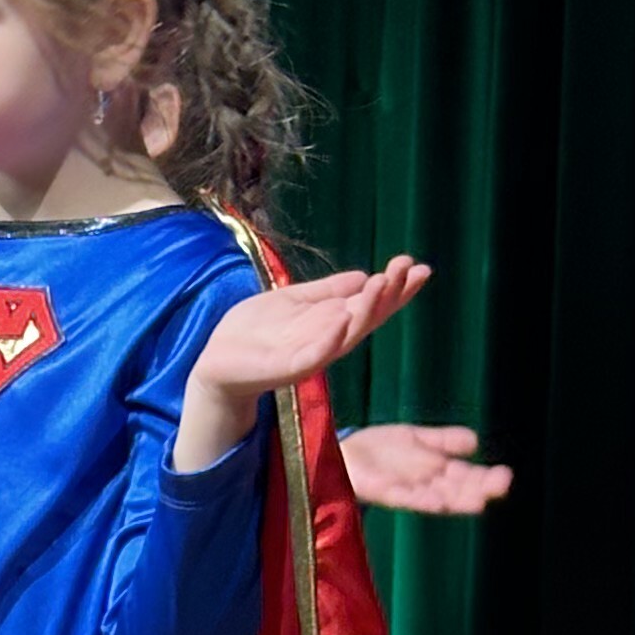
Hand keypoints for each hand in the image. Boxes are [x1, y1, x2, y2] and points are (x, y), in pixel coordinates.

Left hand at [179, 259, 427, 463]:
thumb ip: (328, 292)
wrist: (218, 360)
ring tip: (383, 284)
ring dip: (367, 310)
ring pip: (348, 335)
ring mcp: (311, 355)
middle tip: (408, 268)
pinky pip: (314, 355)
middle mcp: (329, 340)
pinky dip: (329, 339)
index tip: (417, 266)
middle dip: (390, 294)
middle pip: (368, 318)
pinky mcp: (287, 368)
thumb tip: (364, 275)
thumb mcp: (295, 301)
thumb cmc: (255, 331)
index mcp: (333, 323)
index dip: (396, 288)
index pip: (372, 305)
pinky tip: (342, 319)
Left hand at [339, 421, 511, 515]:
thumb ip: (444, 441)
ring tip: (478, 502)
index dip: (486, 478)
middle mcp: (424, 484)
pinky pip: (405, 498)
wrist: (342, 452)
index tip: (506, 477)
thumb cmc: (380, 449)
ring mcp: (405, 489)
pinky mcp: (382, 491)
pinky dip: (422, 500)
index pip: (467, 477)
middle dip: (479, 489)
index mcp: (435, 471)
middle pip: (457, 490)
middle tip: (501, 487)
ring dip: (456, 501)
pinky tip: (437, 501)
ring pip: (436, 498)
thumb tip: (474, 442)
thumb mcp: (417, 438)